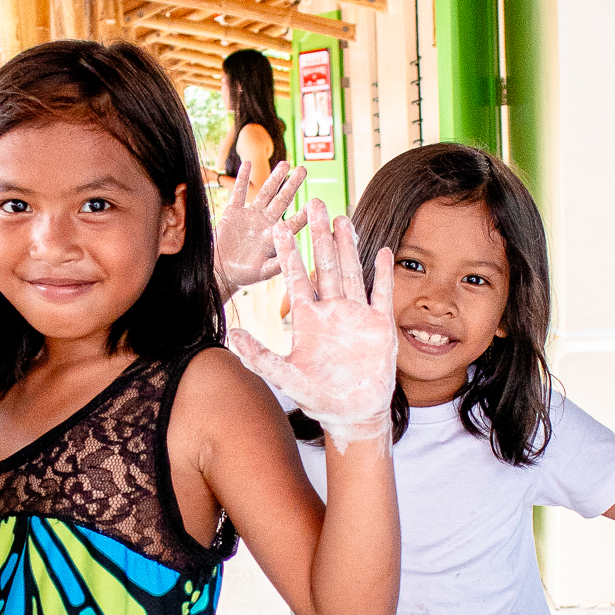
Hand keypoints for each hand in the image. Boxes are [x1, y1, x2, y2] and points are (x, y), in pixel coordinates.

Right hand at [214, 159, 308, 294]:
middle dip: (292, 185)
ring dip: (274, 178)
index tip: (316, 203)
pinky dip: (241, 179)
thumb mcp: (262, 272)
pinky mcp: (233, 213)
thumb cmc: (244, 275)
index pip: (293, 222)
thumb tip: (296, 254)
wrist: (221, 272)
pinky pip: (238, 193)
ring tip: (285, 164)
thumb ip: (278, 264)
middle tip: (303, 169)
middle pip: (282, 200)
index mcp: (275, 236)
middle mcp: (266, 223)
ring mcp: (251, 216)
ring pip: (264, 193)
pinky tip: (247, 164)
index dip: (304, 213)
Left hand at [228, 199, 395, 452]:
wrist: (351, 413)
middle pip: (326, 264)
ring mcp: (356, 316)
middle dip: (319, 234)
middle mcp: (331, 311)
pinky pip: (381, 294)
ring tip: (342, 217)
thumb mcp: (284, 376)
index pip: (296, 277)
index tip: (279, 226)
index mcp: (308, 318)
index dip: (288, 252)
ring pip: (352, 271)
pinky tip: (383, 251)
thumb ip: (258, 356)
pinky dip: (383, 273)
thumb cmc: (317, 396)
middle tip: (315, 201)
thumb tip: (231, 338)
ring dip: (348, 245)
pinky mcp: (379, 325)